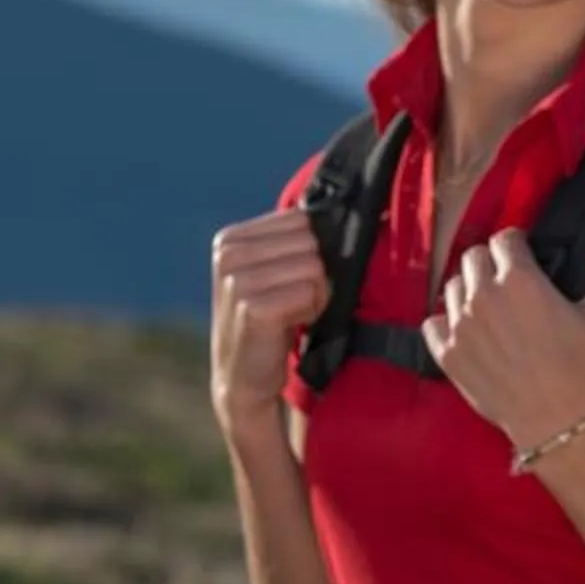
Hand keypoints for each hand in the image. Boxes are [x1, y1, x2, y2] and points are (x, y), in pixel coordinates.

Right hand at [210, 208, 330, 430]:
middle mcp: (229, 253)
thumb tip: (355, 206)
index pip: (302, 221)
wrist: (245, 377)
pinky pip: (309, 291)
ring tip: (291, 314)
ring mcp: (236, 279)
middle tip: (292, 302)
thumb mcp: (276, 272)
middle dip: (315, 275)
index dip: (310, 254)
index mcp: (231, 237)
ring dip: (314, 295)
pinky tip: (289, 326)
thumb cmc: (272, 320)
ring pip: (315, 267)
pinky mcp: (251, 306)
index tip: (289, 283)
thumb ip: (297, 240)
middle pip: (311, 242)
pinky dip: (310, 310)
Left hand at [423, 228, 584, 450]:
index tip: (524, 256)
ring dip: (469, 291)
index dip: (517, 245)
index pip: (505, 238)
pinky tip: (466, 331)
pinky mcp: (447, 353)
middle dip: (490, 264)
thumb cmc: (584, 368)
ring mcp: (460, 325)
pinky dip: (446, 322)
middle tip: (506, 282)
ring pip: (452, 287)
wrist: (557, 419)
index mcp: (520, 279)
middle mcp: (483, 295)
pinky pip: (432, 323)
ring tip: (487, 309)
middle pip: (473, 257)